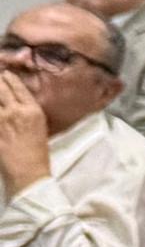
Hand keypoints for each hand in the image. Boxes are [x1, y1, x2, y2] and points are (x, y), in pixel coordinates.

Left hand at [0, 72, 46, 197]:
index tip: (4, 74)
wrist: (27, 172)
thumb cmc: (37, 153)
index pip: (17, 86)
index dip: (8, 78)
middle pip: (1, 87)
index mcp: (33, 110)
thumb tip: (17, 104)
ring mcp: (2, 119)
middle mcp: (16, 111)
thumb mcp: (40, 127)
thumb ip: (27, 112)